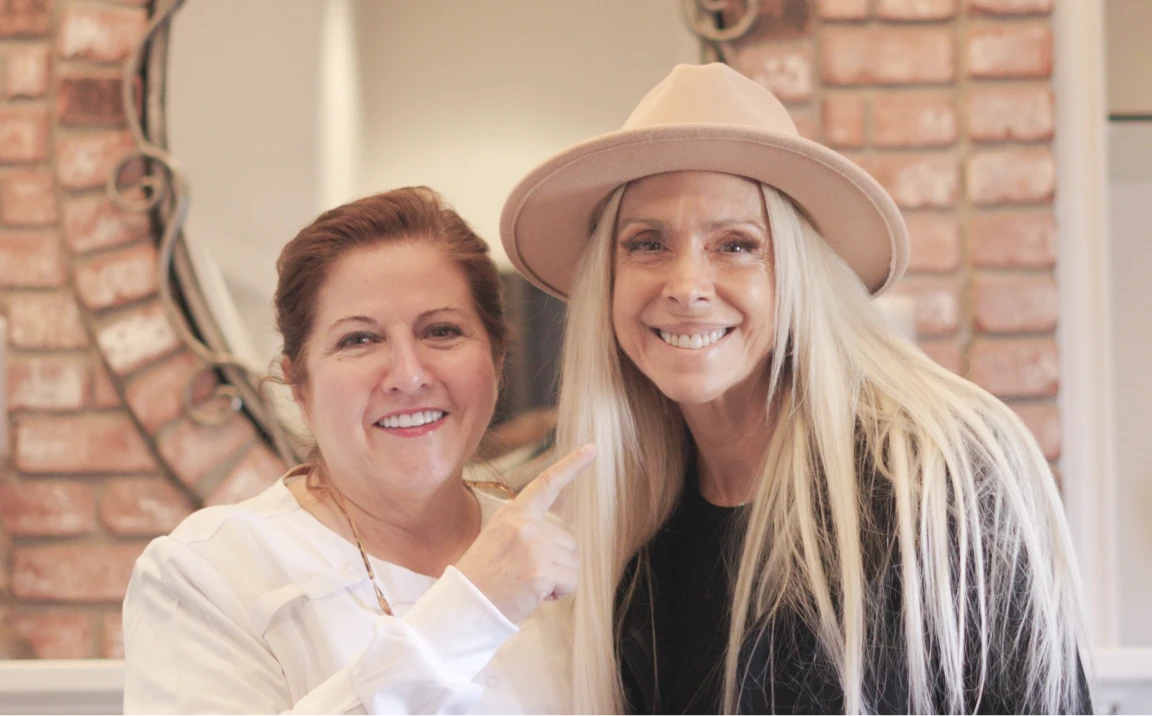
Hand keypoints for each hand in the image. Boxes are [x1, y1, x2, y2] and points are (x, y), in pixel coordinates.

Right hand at [455, 443, 594, 623]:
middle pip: (568, 541)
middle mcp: (524, 524)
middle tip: (523, 575)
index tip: (592, 448)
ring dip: (557, 579)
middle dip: (556, 562)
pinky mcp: (540, 571)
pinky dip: (558, 593)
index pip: (546, 484)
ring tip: (524, 584)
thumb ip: (527, 531)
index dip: (572, 465)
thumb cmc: (482, 579)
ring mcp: (533, 546)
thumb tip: (562, 541)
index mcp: (512, 514)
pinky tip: (532, 595)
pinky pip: (570, 582)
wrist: (464, 607)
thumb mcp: (498, 540)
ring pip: (572, 564)